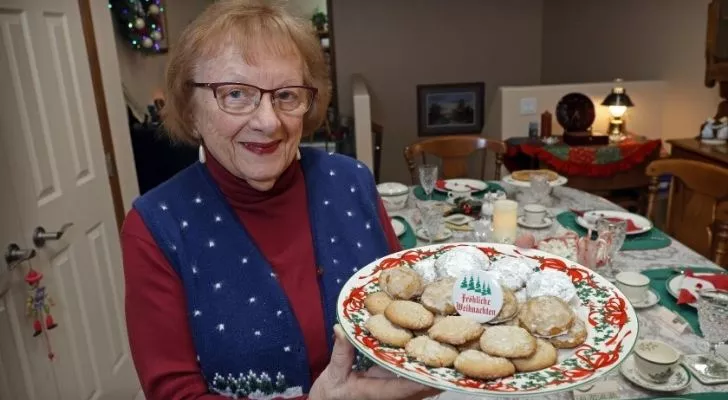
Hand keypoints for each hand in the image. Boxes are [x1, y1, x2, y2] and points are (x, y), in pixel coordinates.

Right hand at [309, 325, 440, 399]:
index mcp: (377, 393)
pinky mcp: (397, 392)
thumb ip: (341, 352)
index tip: (438, 369)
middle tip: (453, 350)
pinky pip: (417, 383)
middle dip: (437, 372)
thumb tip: (341, 328)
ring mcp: (397, 395)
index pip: (405, 388)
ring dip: (435, 371)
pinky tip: (434, 353)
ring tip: (450, 349)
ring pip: (423, 388)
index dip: (423, 379)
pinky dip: (426, 371)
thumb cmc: (331, 394)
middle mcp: (392, 397)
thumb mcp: (333, 373)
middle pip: (423, 389)